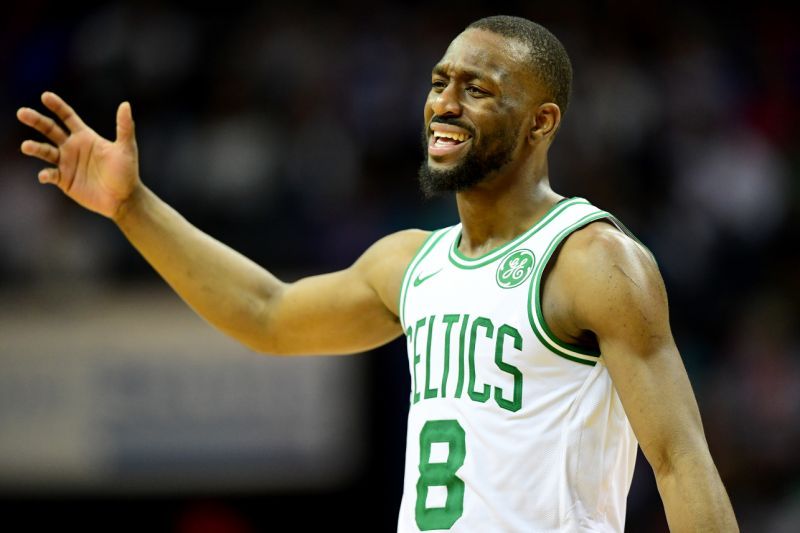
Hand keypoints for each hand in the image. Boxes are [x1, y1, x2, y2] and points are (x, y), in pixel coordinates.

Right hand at [17, 92, 140, 219]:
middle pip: (50, 129)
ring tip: (26, 146)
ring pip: (45, 151)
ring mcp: (66, 163)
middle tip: (22, 113)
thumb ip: (124, 127)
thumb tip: (125, 104)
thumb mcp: (126, 148)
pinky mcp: (64, 180)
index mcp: (85, 136)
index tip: (45, 96)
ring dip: (35, 148)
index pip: (67, 116)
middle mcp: (72, 147)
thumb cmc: (127, 172)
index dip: (57, 106)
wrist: (124, 198)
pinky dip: (46, 174)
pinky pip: (50, 175)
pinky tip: (45, 175)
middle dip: (36, 120)